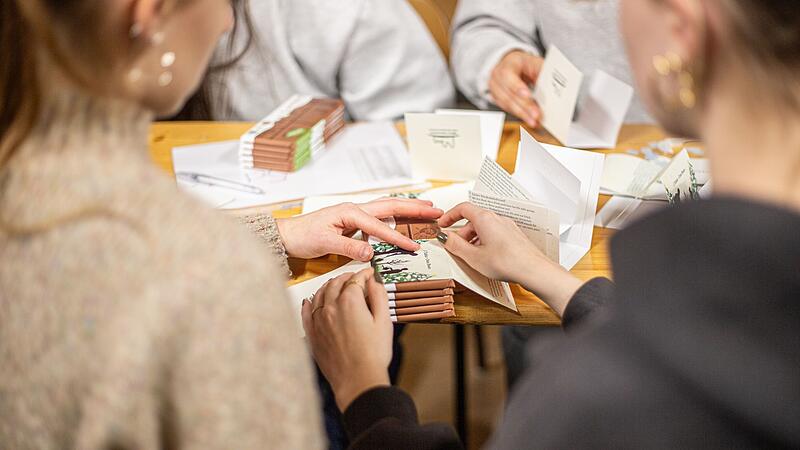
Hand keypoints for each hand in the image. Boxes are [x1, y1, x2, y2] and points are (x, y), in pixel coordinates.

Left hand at [277, 198, 443, 260]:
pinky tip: (403, 219)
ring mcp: (355, 214)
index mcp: (350, 213)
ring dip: (408, 209)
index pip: (380, 227)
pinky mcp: (353, 222)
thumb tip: (371, 253)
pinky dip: (395, 216)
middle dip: (415, 208)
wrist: (287, 235)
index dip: (398, 238)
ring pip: (387, 209)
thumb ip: (349, 248)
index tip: (414, 246)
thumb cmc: (303, 236)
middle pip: (391, 207)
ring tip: (427, 208)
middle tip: (436, 210)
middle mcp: (355, 210)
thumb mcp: (324, 243)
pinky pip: (380, 217)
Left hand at [302, 268, 393, 410]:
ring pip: (319, 294)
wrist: (357, 380)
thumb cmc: (372, 355)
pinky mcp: (312, 334)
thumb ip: (379, 296)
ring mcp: (318, 321)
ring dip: (329, 285)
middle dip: (347, 276)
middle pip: (336, 283)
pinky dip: (308, 302)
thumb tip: (374, 281)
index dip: (365, 274)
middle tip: (355, 276)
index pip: (356, 279)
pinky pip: (306, 312)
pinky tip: (309, 300)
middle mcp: (330, 308)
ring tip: (336, 284)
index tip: (370, 273)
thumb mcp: (384, 322)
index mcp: (350, 302)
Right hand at [438, 203, 581, 315]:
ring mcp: (507, 226)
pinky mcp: (514, 236)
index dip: (450, 216)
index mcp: (485, 218)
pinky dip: (484, 242)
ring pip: (484, 228)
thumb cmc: (507, 262)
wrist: (534, 270)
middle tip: (454, 247)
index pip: (463, 208)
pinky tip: (486, 258)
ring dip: (473, 239)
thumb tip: (443, 236)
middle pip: (473, 220)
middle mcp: (497, 218)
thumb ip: (455, 245)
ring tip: (470, 256)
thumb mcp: (473, 257)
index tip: (442, 224)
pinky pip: (494, 234)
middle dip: (461, 233)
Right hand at [489, 50, 543, 127]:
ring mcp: (495, 87)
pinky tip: (529, 119)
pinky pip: (507, 108)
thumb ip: (542, 72)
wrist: (514, 65)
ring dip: (522, 114)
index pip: (508, 75)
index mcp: (509, 62)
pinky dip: (519, 115)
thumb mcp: (536, 63)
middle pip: (508, 93)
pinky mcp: (496, 98)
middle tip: (536, 115)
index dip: (517, 87)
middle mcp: (497, 75)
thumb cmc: (526, 64)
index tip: (528, 96)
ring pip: (506, 103)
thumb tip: (553, 85)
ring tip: (534, 121)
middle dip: (524, 105)